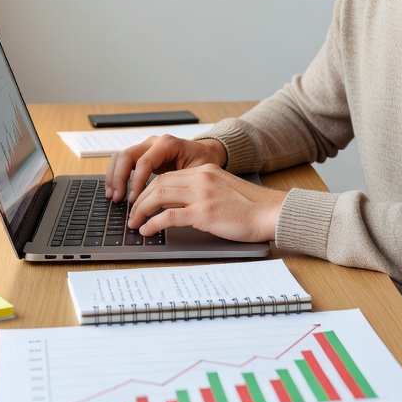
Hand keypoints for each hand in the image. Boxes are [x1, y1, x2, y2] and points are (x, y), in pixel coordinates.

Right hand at [104, 134, 226, 203]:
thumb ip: (180, 185)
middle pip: (127, 156)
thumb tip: (165, 206)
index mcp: (168, 144)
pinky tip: (115, 191)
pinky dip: (116, 175)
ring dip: (114, 177)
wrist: (207, 153)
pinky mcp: (142, 155)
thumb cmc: (204, 163)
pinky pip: (123, 161)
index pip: (144, 161)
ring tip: (113, 196)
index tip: (134, 200)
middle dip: (119, 178)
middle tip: (118, 199)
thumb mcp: (197, 174)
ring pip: (120, 156)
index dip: (136, 182)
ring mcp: (146, 147)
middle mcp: (154, 142)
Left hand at [129, 165, 287, 242]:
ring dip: (141, 210)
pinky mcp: (204, 212)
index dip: (148, 189)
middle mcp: (201, 178)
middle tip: (131, 214)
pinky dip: (153, 223)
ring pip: (158, 195)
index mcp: (205, 170)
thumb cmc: (251, 207)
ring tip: (135, 223)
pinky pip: (169, 215)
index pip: (167, 175)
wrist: (270, 212)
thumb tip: (179, 207)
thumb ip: (203, 192)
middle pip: (158, 182)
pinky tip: (148, 231)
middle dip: (139, 199)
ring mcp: (202, 194)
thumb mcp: (223, 190)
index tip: (139, 202)